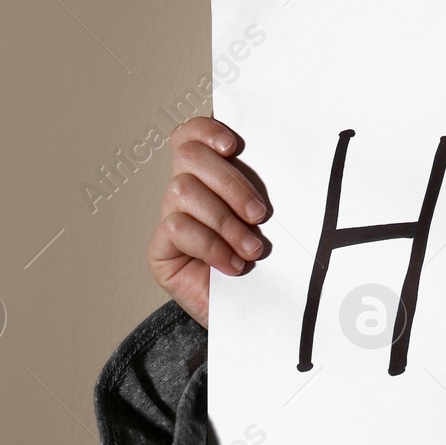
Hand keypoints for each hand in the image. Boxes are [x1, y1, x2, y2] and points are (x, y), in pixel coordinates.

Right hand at [147, 117, 271, 328]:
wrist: (258, 314)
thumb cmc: (269, 262)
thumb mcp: (273, 219)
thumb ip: (266, 188)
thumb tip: (285, 156)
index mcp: (211, 175)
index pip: (191, 135)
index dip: (206, 130)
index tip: (235, 146)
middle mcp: (186, 191)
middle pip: (189, 157)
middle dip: (230, 182)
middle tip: (260, 214)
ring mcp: (171, 219)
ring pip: (183, 190)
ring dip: (225, 220)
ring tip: (254, 248)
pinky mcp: (161, 251)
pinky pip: (176, 228)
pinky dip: (211, 245)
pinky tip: (234, 265)